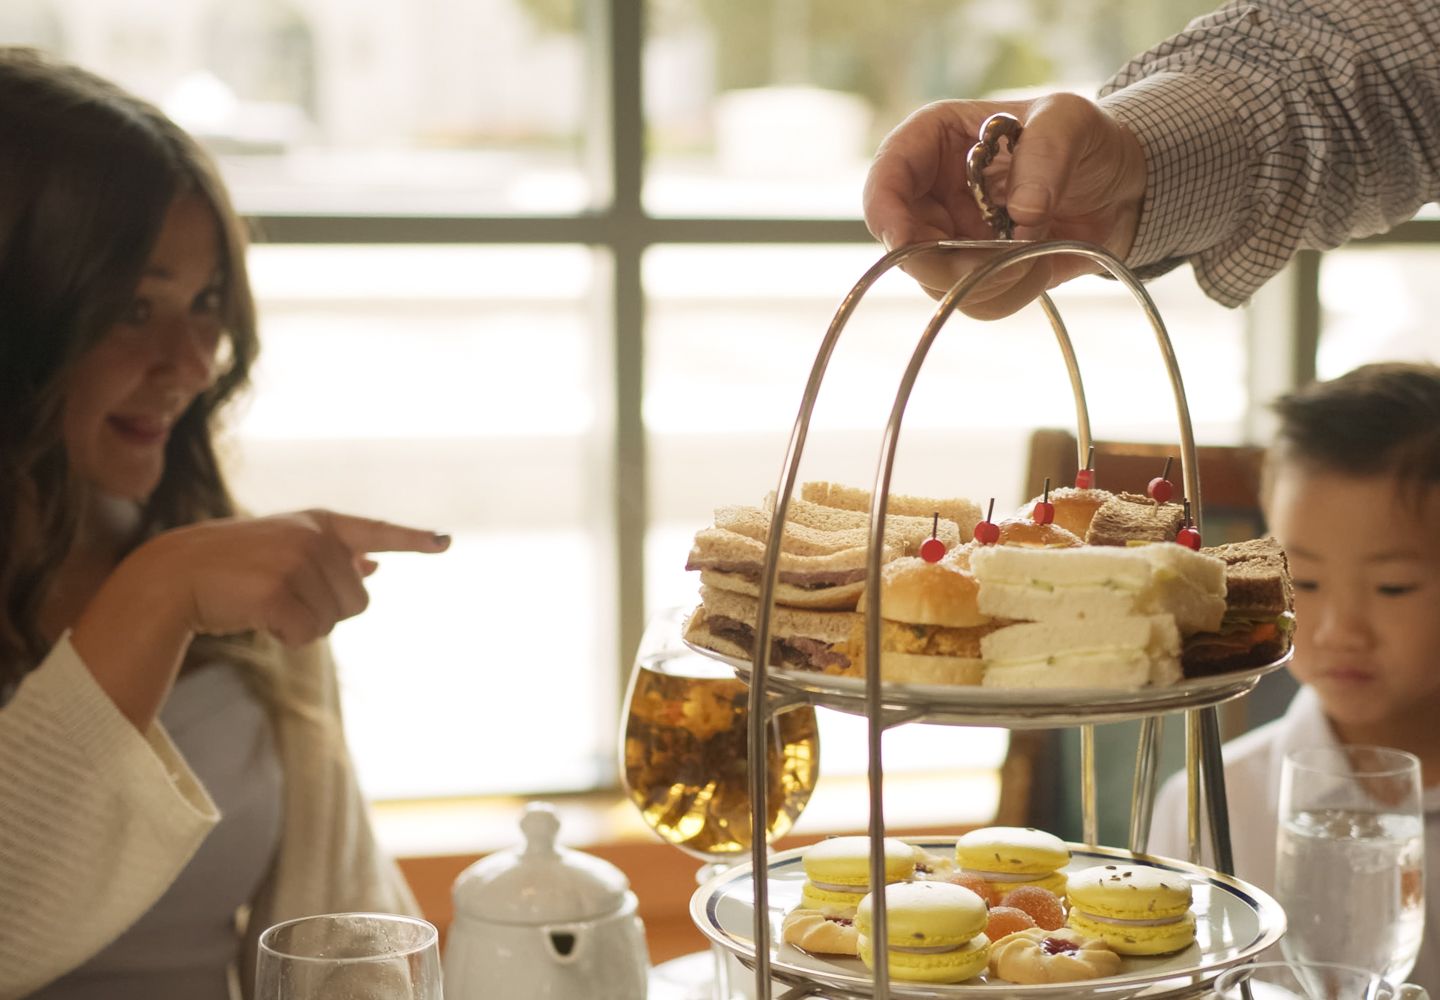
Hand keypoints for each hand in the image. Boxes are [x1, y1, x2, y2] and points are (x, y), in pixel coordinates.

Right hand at [146, 510, 449, 644]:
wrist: (170, 576)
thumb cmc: (230, 568)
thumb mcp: (283, 549)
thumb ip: (331, 556)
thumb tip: (372, 567)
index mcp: (318, 523)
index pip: (376, 531)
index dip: (412, 540)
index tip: (445, 543)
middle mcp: (314, 536)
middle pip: (359, 600)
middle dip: (325, 610)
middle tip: (279, 596)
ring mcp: (297, 561)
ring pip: (334, 621)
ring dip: (303, 625)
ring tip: (263, 602)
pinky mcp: (279, 590)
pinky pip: (308, 636)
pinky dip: (286, 637)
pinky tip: (256, 618)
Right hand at [862, 92, 1146, 317]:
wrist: (1119, 185)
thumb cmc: (1082, 139)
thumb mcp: (1070, 122)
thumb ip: (1046, 156)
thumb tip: (1022, 215)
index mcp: (935, 141)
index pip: (887, 176)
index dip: (885, 210)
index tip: (904, 240)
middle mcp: (931, 194)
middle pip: (903, 244)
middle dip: (947, 262)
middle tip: (1000, 258)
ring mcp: (950, 239)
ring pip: (937, 283)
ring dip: (989, 278)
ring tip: (1034, 250)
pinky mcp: (974, 274)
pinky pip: (974, 301)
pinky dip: (1010, 291)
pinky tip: (1038, 264)